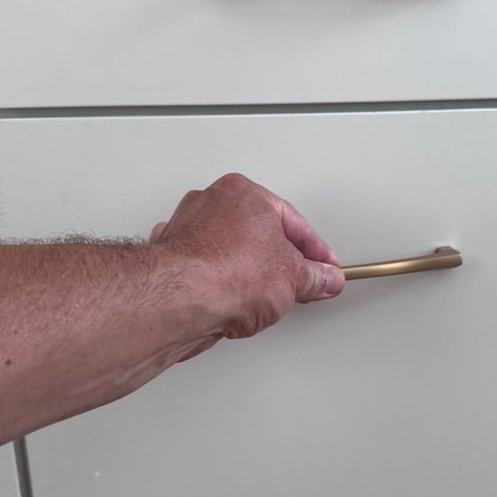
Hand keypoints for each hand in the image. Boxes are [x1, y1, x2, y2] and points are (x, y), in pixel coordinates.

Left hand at [150, 174, 344, 349]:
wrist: (180, 300)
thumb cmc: (227, 274)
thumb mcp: (292, 278)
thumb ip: (314, 277)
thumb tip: (324, 278)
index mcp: (244, 193)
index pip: (292, 223)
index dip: (315, 252)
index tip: (325, 270)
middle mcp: (211, 204)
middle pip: (258, 234)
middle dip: (280, 262)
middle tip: (298, 285)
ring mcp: (187, 229)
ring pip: (229, 252)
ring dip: (248, 274)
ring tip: (261, 300)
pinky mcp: (171, 259)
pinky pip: (205, 270)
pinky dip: (219, 284)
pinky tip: (230, 303)